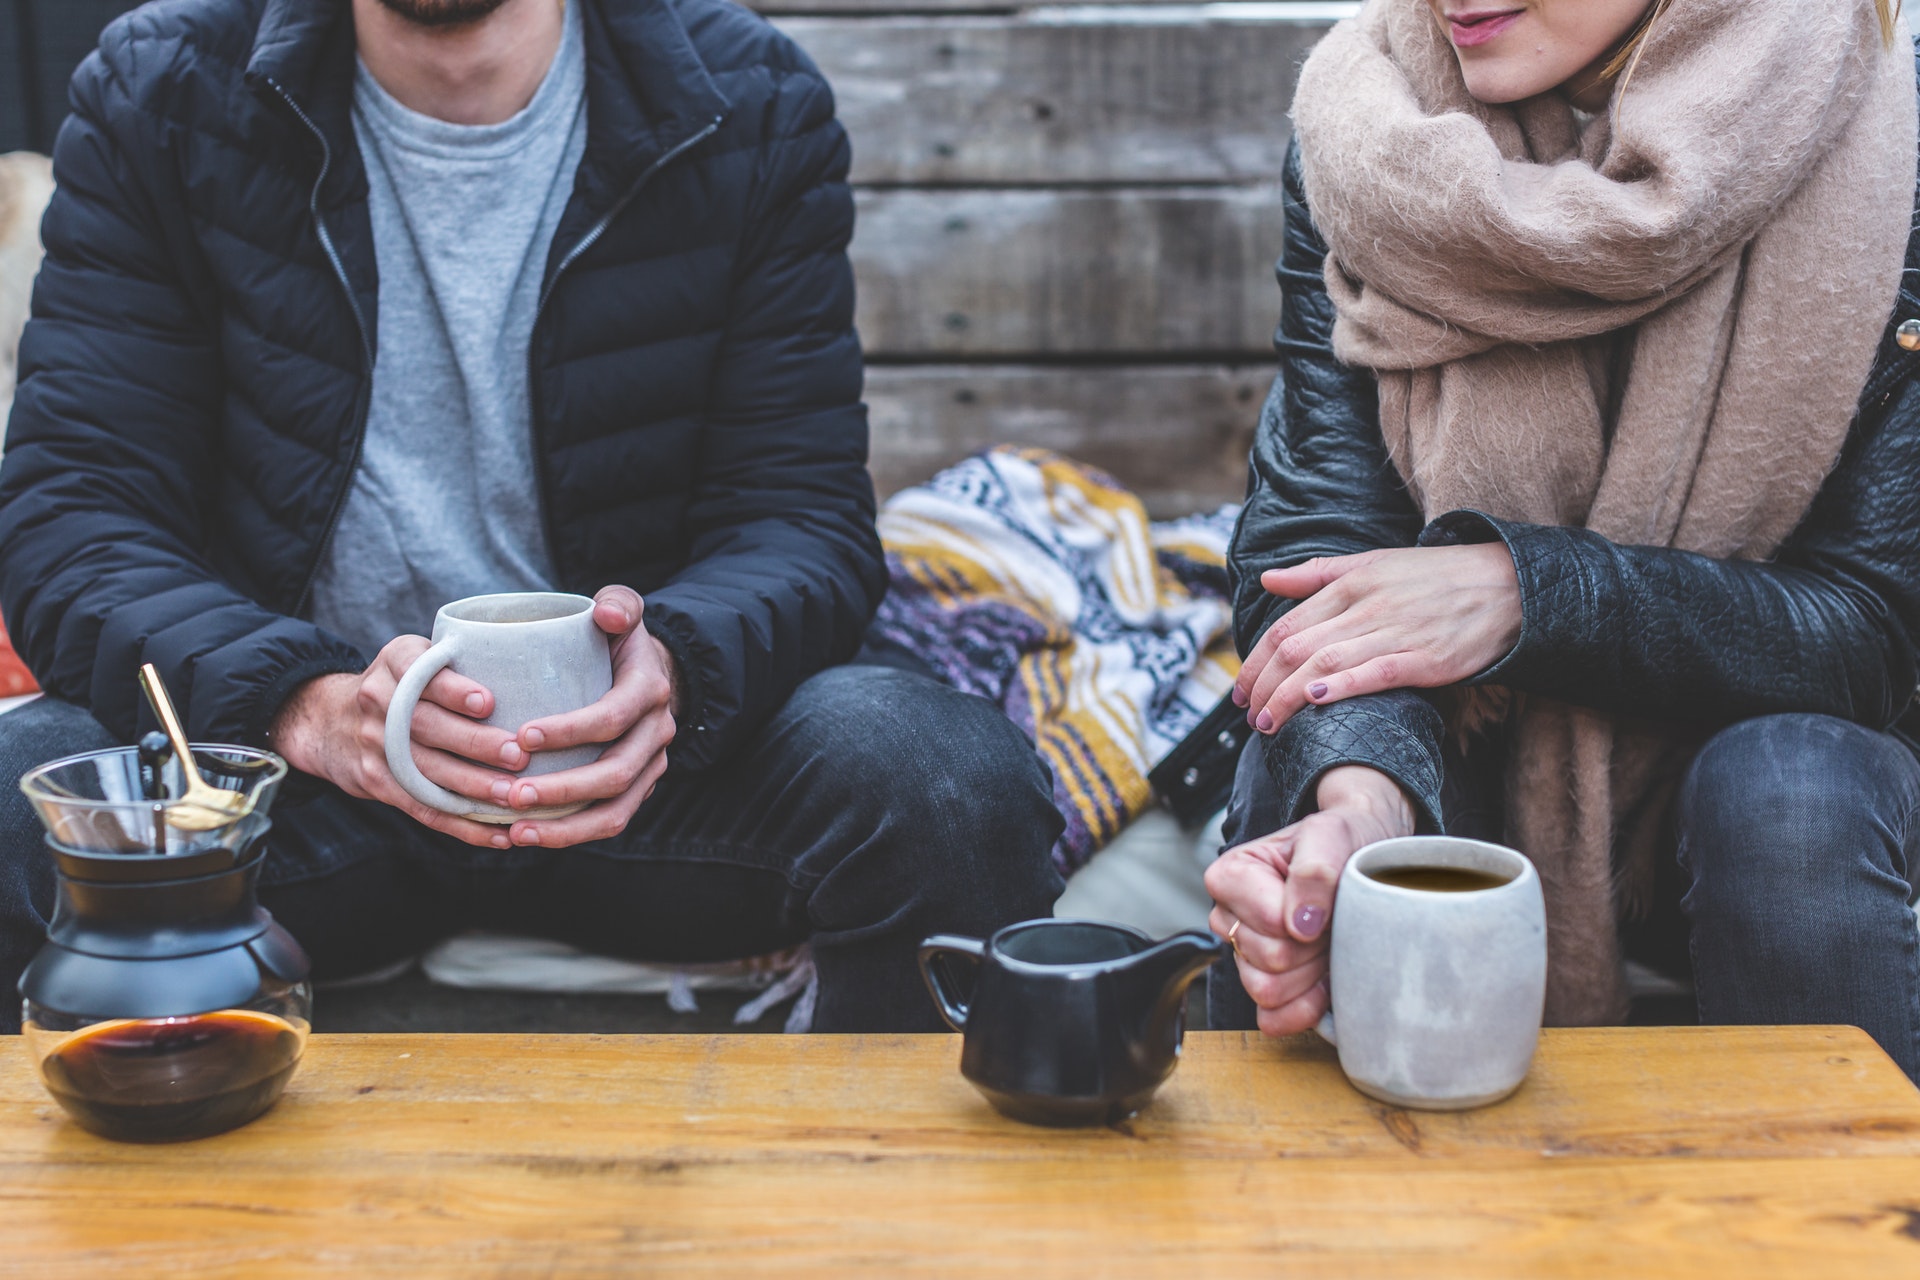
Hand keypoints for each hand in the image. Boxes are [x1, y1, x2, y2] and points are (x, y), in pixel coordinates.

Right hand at [270, 638, 531, 849]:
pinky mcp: (378, 782)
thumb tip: (529, 671)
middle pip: (427, 726)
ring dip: (473, 788)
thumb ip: (457, 660)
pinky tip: (499, 835)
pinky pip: (423, 808)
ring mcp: (375, 745)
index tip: (488, 703)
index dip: (453, 690)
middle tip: (517, 756)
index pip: (421, 674)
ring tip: (513, 796)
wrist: (329, 721)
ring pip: (427, 772)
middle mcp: (379, 701)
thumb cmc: (401, 685)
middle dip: (475, 744)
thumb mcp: (415, 656)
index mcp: (396, 662)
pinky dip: (463, 826)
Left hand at [496, 585, 678, 848]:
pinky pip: (608, 822)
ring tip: (516, 830)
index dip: (571, 730)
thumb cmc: (616, 641)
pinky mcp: (636, 790)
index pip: (612, 717)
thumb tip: (605, 614)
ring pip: (615, 811)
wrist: (647, 673)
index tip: (522, 735)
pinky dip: (568, 835)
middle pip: (615, 774)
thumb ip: (618, 603)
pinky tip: (524, 835)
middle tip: (510, 793)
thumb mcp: (623, 610)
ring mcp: (649, 768)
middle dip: (562, 789)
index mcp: (650, 692)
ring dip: (565, 827)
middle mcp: (656, 735)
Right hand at [1204, 765, 1414, 1035]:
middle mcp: (1228, 918)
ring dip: (1311, 973)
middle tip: (1332, 920)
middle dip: (1312, 946)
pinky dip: (1305, 1007)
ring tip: (1328, 942)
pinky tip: (1325, 980)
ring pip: (1269, 991)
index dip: (1307, 919)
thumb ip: (1314, 871)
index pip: (1270, 924)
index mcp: (1230, 876)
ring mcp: (1243, 955)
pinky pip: (1272, 1019)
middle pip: (1270, 960)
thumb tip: (1300, 924)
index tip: (1327, 898)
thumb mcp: (1332, 835)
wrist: (1362, 857)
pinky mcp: (1263, 986)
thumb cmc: (1342, 841)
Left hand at [1232, 544, 1520, 735]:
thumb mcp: (1375, 563)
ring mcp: (1396, 632)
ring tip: (1269, 724)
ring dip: (1288, 696)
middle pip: (1297, 648)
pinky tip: (1314, 701)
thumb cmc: (1437, 576)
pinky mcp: (1426, 659)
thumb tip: (1267, 579)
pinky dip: (1341, 686)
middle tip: (1249, 715)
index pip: (1286, 625)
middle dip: (1264, 685)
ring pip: (1325, 663)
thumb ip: (1318, 573)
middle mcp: (1367, 606)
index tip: (1241, 690)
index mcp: (1351, 584)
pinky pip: (1374, 673)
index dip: (1255, 660)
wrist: (1508, 586)